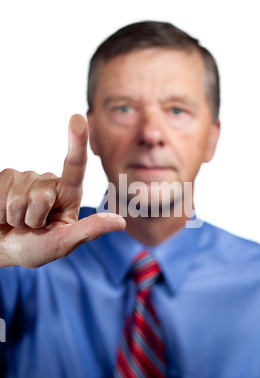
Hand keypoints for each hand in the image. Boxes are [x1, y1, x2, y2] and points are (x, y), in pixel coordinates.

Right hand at [0, 114, 125, 267]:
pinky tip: (2, 214)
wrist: (3, 248)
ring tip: (17, 222)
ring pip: (18, 197)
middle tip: (30, 227)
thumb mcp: (63, 243)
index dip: (76, 143)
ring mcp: (25, 178)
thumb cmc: (36, 248)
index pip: (75, 166)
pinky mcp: (4, 177)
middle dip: (32, 219)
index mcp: (68, 194)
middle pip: (41, 195)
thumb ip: (88, 231)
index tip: (78, 119)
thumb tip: (120, 223)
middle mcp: (48, 182)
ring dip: (14, 218)